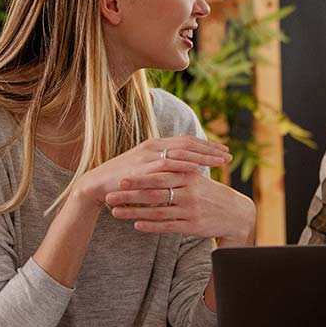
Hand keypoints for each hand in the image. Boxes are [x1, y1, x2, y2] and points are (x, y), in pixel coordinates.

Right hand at [73, 135, 231, 209]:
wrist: (96, 185)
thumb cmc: (124, 181)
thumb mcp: (148, 170)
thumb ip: (165, 167)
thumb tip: (186, 170)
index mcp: (156, 144)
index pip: (187, 141)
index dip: (206, 145)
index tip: (223, 150)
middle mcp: (153, 146)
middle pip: (189, 144)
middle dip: (210, 150)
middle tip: (229, 155)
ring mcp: (147, 155)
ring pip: (182, 152)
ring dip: (203, 157)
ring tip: (220, 161)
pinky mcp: (141, 168)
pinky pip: (166, 164)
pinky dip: (183, 166)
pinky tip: (198, 169)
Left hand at [105, 168, 255, 246]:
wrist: (236, 213)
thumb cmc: (210, 193)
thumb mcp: (197, 178)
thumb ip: (178, 169)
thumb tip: (158, 158)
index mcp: (190, 176)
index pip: (160, 175)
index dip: (139, 177)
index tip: (119, 178)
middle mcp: (190, 192)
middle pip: (155, 192)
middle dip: (131, 194)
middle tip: (110, 194)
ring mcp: (191, 210)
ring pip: (158, 211)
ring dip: (134, 212)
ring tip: (115, 212)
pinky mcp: (193, 226)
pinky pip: (168, 226)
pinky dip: (151, 225)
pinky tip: (136, 225)